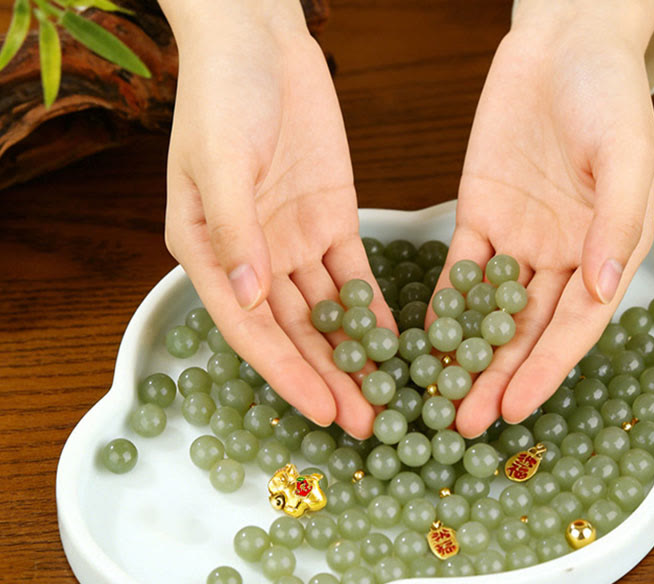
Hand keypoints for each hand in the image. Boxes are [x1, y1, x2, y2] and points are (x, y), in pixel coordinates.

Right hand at [160, 0, 392, 437]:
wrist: (259, 38)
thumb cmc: (221, 94)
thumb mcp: (220, 160)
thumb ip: (235, 229)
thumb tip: (253, 295)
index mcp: (211, 254)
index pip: (252, 330)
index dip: (287, 375)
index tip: (322, 411)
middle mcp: (254, 260)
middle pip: (294, 334)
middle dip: (329, 381)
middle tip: (365, 424)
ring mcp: (295, 243)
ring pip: (327, 315)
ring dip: (353, 358)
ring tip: (385, 399)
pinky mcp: (332, 222)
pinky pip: (354, 277)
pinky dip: (371, 311)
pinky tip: (394, 344)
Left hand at [434, 0, 653, 437]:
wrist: (563, 45)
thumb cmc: (609, 95)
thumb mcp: (624, 156)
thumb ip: (614, 223)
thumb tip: (601, 286)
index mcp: (604, 255)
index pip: (572, 328)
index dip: (544, 372)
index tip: (515, 409)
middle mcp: (561, 260)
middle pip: (523, 333)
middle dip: (495, 379)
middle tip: (464, 423)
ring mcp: (518, 243)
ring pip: (488, 312)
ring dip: (465, 356)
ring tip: (439, 397)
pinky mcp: (479, 218)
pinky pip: (458, 271)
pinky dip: (443, 306)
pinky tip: (423, 340)